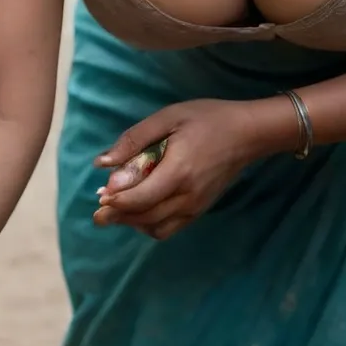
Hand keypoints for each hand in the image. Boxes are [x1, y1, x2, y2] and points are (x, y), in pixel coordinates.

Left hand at [92, 97, 289, 240]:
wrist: (247, 134)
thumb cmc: (207, 119)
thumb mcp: (168, 117)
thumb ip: (134, 140)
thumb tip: (102, 163)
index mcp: (179, 171)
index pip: (140, 198)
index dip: (116, 201)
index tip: (99, 197)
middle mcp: (188, 195)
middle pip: (145, 217)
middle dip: (118, 216)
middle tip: (98, 212)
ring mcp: (196, 206)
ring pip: (156, 227)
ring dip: (133, 223)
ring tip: (116, 212)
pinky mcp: (200, 209)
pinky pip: (169, 227)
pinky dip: (150, 225)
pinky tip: (140, 211)